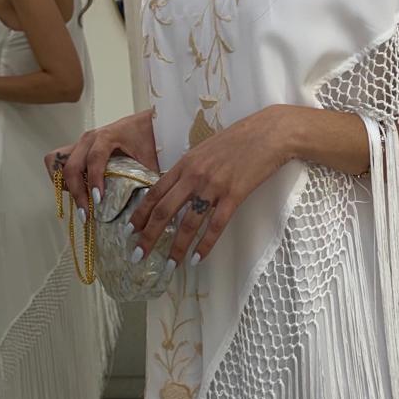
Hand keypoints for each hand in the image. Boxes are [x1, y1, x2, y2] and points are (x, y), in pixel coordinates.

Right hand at [44, 110, 158, 212]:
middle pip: (71, 166)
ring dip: (64, 184)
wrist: (147, 123)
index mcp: (108, 136)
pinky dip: (62, 178)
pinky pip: (58, 162)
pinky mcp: (77, 149)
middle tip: (86, 214)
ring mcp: (81, 143)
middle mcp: (89, 138)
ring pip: (56, 162)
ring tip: (81, 202)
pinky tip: (78, 190)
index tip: (98, 201)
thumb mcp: (150, 159)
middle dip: (76, 192)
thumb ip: (145, 179)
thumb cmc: (149, 139)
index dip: (94, 180)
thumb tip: (142, 207)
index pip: (95, 158)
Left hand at [128, 106, 292, 267]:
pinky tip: (197, 258)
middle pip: (163, 211)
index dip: (140, 214)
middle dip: (148, 237)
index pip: (155, 193)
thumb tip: (176, 189)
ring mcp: (213, 186)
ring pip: (188, 223)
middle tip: (138, 256)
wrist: (268, 133)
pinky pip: (216, 226)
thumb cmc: (239, 139)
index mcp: (184, 164)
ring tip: (170, 265)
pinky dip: (205, 245)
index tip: (130, 231)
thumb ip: (189, 169)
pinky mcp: (234, 195)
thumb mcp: (205, 150)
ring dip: (176, 248)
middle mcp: (194, 176)